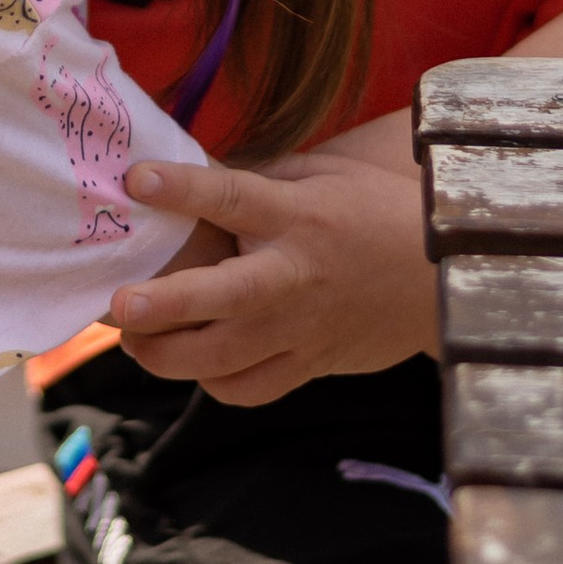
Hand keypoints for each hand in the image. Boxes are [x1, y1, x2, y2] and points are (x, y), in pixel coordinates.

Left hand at [106, 146, 437, 404]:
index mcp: (300, 216)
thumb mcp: (321, 175)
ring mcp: (303, 329)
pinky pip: (249, 389)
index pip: (236, 198)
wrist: (441, 277)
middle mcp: (297, 276)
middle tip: (121, 305)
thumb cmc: (369, 212)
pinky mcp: (309, 365)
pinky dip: (212, 381)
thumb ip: (257, 178)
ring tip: (134, 339)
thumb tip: (182, 174)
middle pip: (226, 297)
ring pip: (226, 358)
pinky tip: (191, 361)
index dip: (185, 189)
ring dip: (169, 355)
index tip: (138, 180)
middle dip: (169, 304)